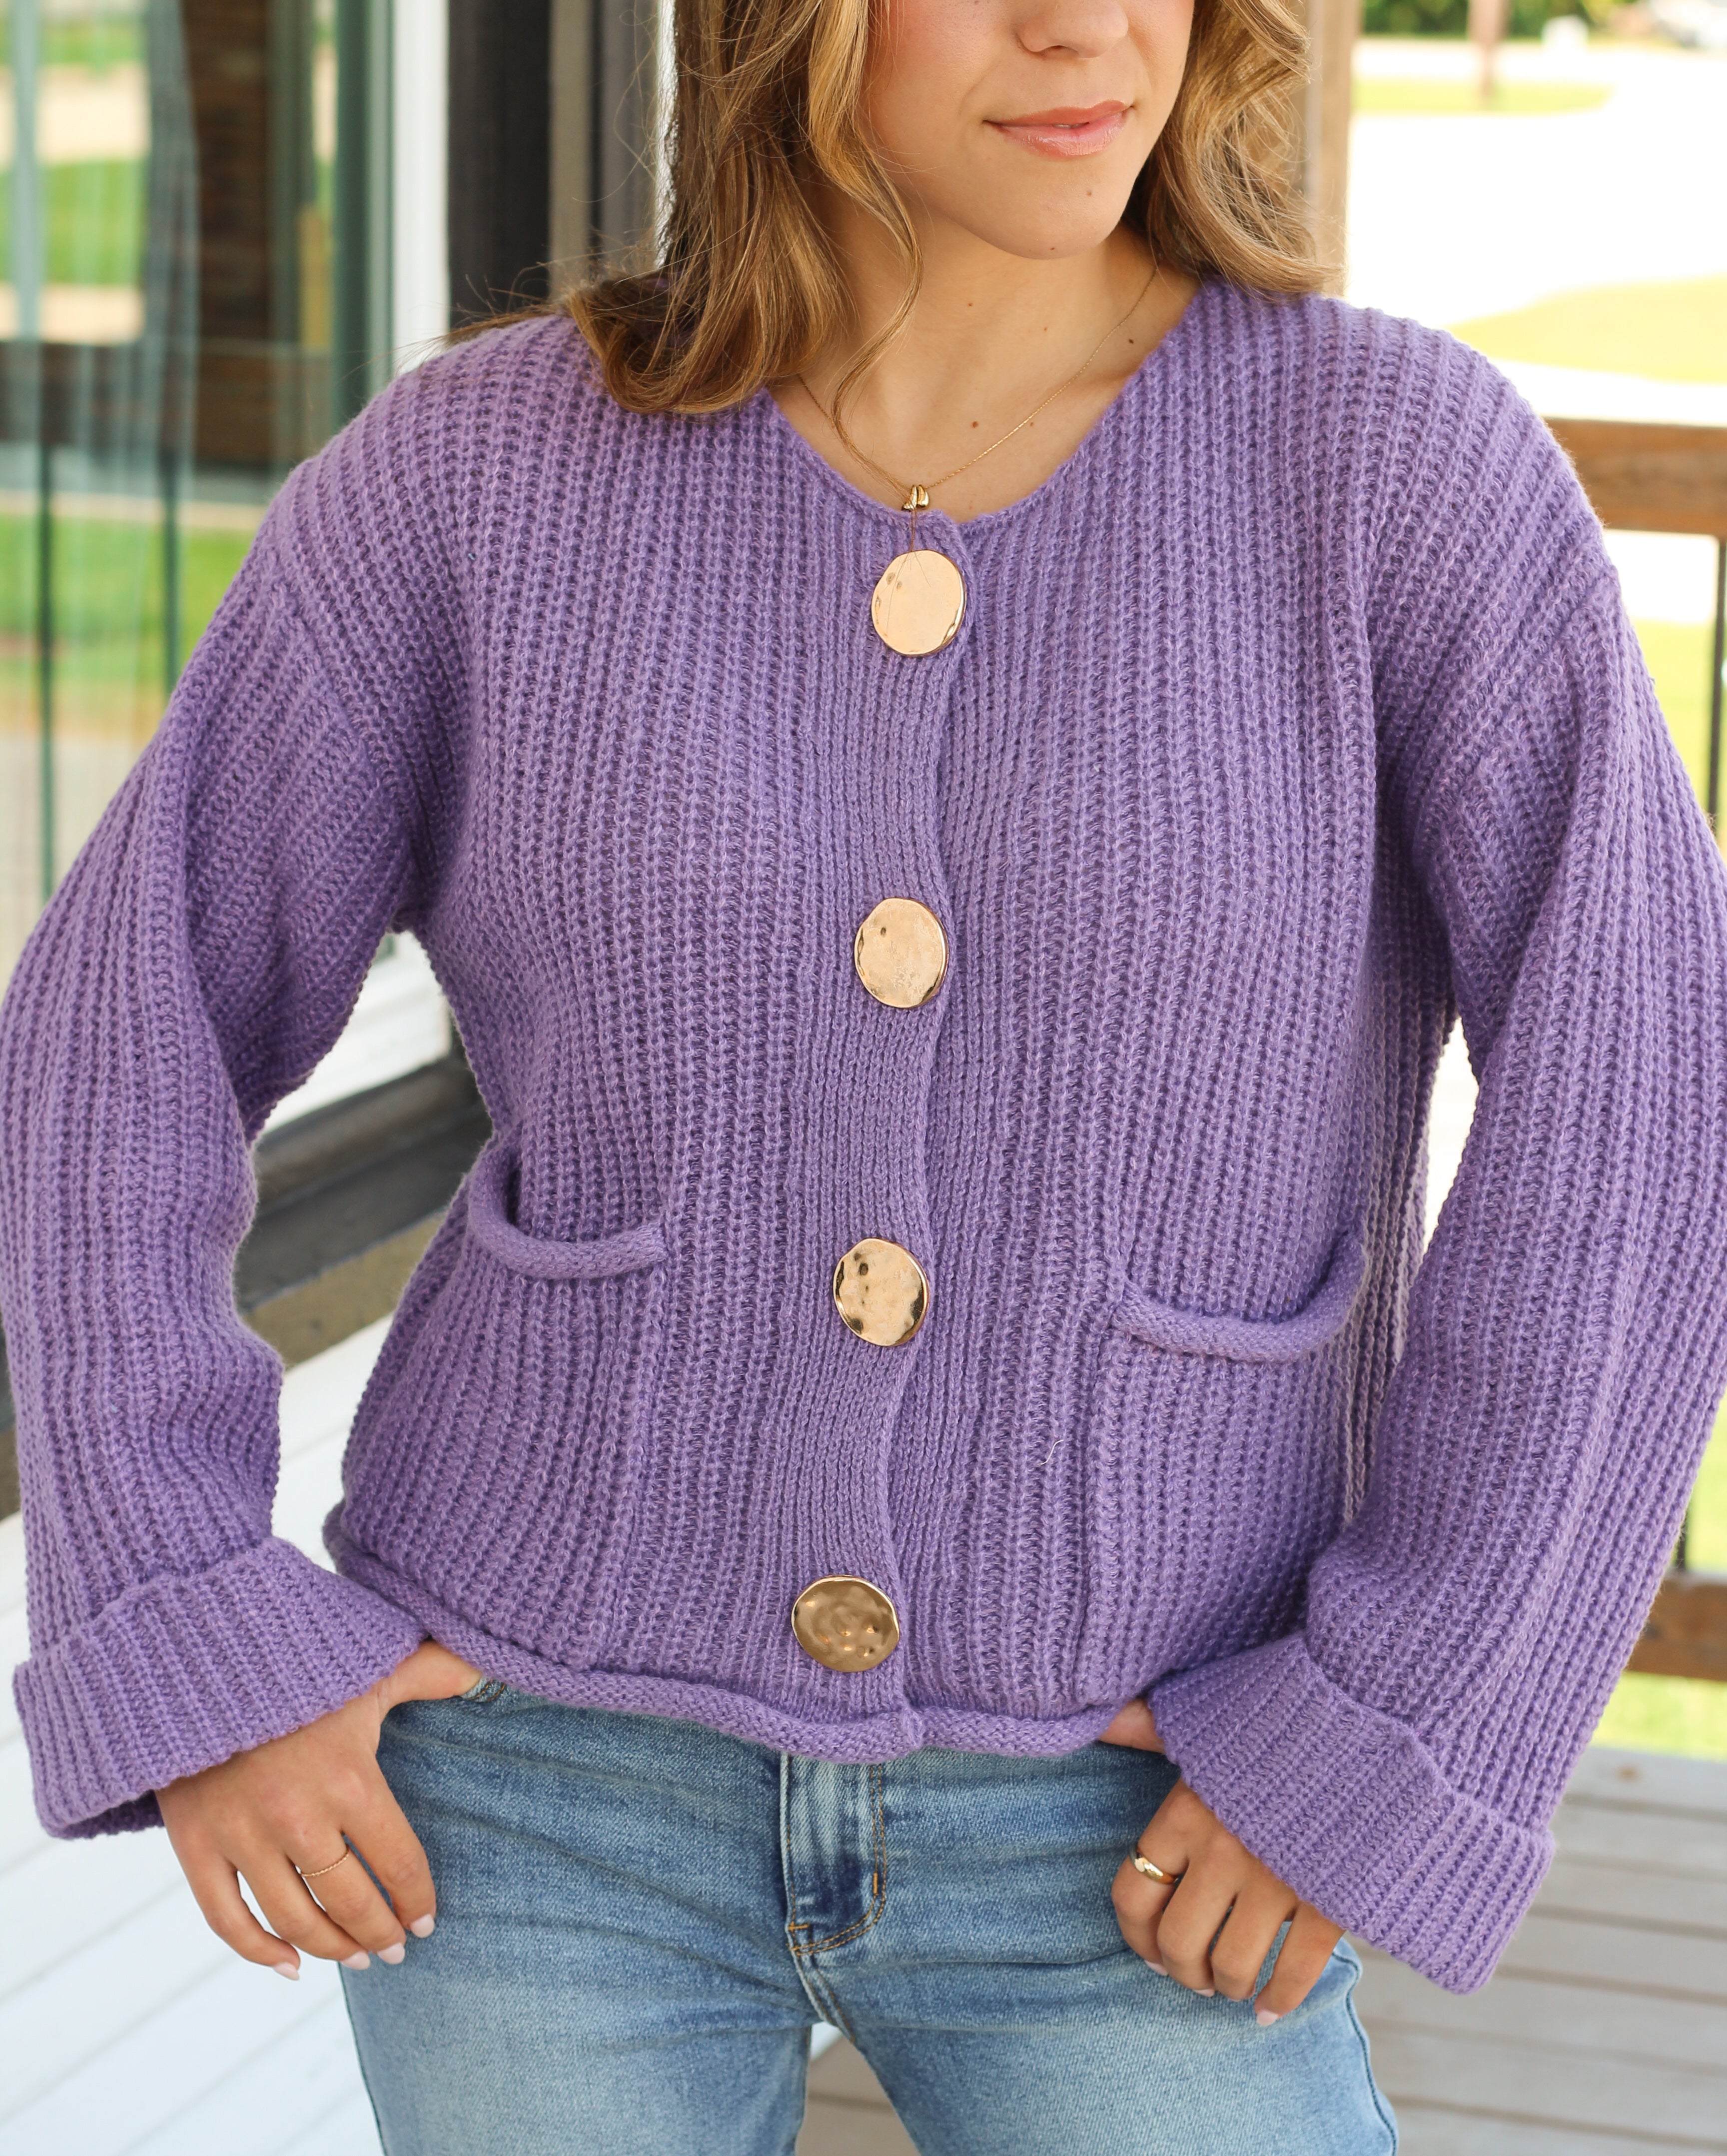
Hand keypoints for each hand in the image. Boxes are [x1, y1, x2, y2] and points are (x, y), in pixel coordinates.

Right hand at [157, 1640, 482, 1979]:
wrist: (203, 1655)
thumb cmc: (302, 1662)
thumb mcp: (375, 1664)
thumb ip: (436, 1672)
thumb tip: (489, 1669)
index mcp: (350, 1779)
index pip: (400, 1865)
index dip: (418, 1901)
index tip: (427, 1921)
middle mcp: (296, 1818)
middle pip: (351, 1904)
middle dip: (380, 1935)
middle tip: (394, 1949)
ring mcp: (241, 1835)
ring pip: (295, 1921)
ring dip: (330, 1948)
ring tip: (355, 1957)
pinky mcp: (194, 1844)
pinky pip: (226, 1920)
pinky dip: (258, 1951)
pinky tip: (290, 1965)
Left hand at [1101, 1701, 1342, 2023]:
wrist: (1363, 1721)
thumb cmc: (1272, 1725)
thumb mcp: (1203, 1721)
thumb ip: (1146, 1727)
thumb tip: (1096, 1718)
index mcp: (1184, 1812)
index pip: (1134, 1894)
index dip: (1136, 1935)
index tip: (1150, 1949)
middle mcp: (1222, 1852)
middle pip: (1179, 1943)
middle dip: (1184, 1972)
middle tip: (1195, 1976)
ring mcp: (1277, 1879)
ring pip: (1233, 1966)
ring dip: (1228, 1987)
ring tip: (1233, 1984)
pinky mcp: (1329, 1899)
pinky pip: (1297, 1970)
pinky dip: (1281, 1999)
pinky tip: (1272, 2008)